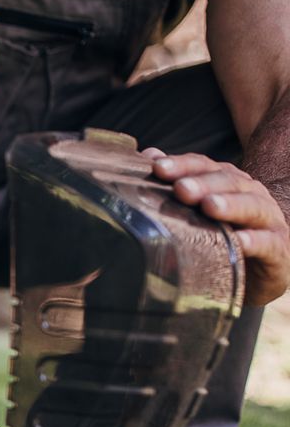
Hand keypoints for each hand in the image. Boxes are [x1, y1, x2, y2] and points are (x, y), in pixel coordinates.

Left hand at [147, 148, 289, 305]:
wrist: (258, 271)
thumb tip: (150, 155)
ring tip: (210, 206)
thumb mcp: (199, 210)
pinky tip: (240, 242)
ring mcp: (268, 221)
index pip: (205, 167)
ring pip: (252, 207)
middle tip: (181, 188)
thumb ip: (178, 182)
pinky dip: (255, 241)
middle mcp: (251, 195)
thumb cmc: (222, 237)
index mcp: (229, 183)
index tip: (158, 168)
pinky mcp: (279, 250)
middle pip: (228, 182)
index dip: (183, 165)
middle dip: (203, 183)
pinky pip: (269, 243)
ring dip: (230, 205)